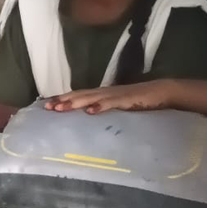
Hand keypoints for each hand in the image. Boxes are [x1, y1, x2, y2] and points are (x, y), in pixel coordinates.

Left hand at [46, 80, 174, 113]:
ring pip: (91, 98)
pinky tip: (91, 111)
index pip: (77, 95)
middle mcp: (104, 93)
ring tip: (60, 108)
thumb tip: (87, 116)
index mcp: (100, 94)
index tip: (45, 105)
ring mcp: (114, 95)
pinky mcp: (127, 100)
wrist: (161, 91)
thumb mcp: (116, 105)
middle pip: (79, 96)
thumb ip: (103, 108)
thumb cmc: (137, 99)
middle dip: (62, 101)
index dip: (62, 99)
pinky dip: (101, 106)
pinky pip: (112, 104)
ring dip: (75, 103)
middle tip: (46, 107)